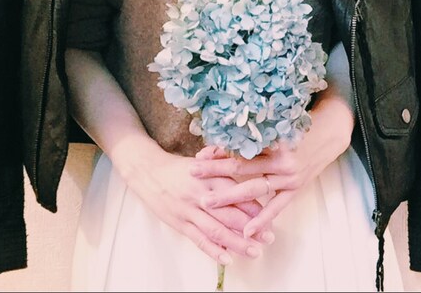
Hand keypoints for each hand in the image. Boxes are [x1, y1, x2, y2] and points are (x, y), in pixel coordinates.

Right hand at [113, 143, 273, 264]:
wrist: (149, 171)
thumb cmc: (180, 168)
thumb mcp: (204, 162)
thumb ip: (225, 168)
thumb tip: (249, 172)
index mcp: (211, 177)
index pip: (238, 193)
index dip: (255, 206)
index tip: (271, 215)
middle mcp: (202, 194)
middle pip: (231, 214)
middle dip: (252, 228)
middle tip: (269, 237)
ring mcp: (190, 210)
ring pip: (217, 230)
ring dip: (237, 243)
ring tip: (255, 251)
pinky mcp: (180, 223)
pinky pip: (198, 239)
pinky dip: (213, 250)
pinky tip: (227, 259)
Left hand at [189, 94, 353, 238]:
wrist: (329, 135)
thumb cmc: (299, 126)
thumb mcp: (277, 127)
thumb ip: (253, 136)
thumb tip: (222, 143)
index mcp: (274, 140)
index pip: (240, 148)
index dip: (218, 152)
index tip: (199, 156)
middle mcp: (280, 160)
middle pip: (241, 167)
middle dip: (215, 172)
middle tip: (193, 175)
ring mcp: (289, 177)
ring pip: (253, 188)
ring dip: (229, 196)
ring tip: (208, 202)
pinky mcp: (296, 189)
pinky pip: (276, 207)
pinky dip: (261, 219)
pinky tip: (247, 231)